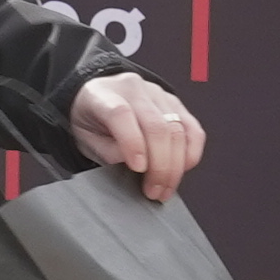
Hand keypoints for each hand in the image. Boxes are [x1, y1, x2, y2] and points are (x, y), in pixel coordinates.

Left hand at [70, 71, 204, 200]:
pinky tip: (182, 169)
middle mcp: (133, 89)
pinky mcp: (176, 104)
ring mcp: (158, 94)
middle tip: (154, 191)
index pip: (122, 114)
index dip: (133, 142)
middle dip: (160, 165)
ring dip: (176, 165)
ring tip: (166, 187)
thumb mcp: (86, 139)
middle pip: (157, 126)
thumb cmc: (90, 120)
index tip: (138, 169)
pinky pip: (193, 130)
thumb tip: (136, 165)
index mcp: (103, 94)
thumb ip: (108, 151)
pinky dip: (191, 153)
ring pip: (178, 129)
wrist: (98, 99)